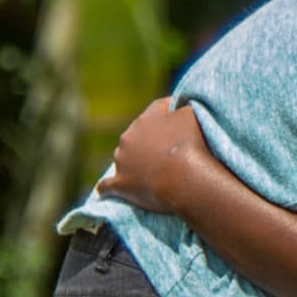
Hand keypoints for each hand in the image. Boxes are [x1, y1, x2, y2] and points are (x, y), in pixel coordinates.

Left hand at [93, 99, 205, 215]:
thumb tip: (180, 105)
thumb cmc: (191, 144)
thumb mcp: (193, 114)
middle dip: (149, 141)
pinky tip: (104, 191)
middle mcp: (128, 137)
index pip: (158, 109)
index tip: (178, 116)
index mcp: (146, 119)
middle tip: (166, 151)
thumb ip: (184, 106)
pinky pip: (107, 185)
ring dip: (131, 162)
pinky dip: (107, 188)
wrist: (184, 177)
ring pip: (122, 158)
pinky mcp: (119, 184)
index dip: (168, 112)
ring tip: (146, 172)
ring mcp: (122, 162)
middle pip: (137, 135)